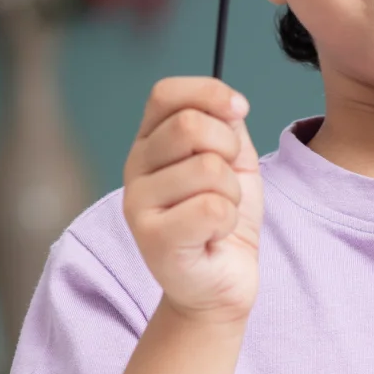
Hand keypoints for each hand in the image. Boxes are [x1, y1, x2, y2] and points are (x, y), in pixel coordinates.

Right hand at [122, 78, 261, 324]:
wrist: (221, 280)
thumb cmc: (221, 218)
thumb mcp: (231, 158)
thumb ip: (224, 123)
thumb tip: (230, 102)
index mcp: (149, 141)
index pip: (166, 93)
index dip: (209, 94)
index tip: (238, 111)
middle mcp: (134, 167)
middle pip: (190, 126)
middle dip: (229, 149)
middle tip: (227, 181)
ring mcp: (138, 203)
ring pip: (208, 169)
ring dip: (231, 193)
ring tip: (218, 213)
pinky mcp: (152, 239)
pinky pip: (212, 208)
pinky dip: (228, 221)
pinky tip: (213, 235)